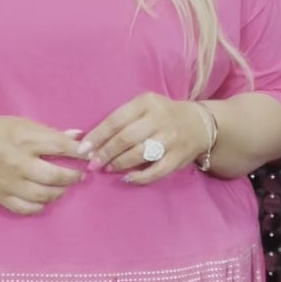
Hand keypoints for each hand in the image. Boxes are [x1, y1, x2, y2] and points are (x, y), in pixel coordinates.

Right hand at [0, 117, 86, 214]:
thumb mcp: (19, 122)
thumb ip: (48, 132)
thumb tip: (77, 137)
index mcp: (22, 139)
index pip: (60, 147)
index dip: (79, 152)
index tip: (89, 155)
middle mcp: (17, 163)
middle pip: (55, 176)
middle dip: (73, 176)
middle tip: (79, 174)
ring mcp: (8, 183)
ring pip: (44, 196)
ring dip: (60, 192)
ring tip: (63, 186)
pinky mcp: (0, 197)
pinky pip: (27, 209)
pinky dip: (41, 206)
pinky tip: (45, 198)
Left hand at [82, 94, 209, 182]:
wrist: (198, 124)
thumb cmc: (161, 115)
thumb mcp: (143, 107)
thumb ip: (121, 119)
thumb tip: (90, 141)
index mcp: (146, 103)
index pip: (116, 120)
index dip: (97, 136)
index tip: (83, 149)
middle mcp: (159, 119)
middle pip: (126, 138)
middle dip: (106, 152)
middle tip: (93, 163)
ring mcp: (170, 139)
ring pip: (140, 154)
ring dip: (119, 164)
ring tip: (108, 168)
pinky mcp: (178, 157)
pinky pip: (156, 171)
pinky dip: (140, 177)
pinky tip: (127, 178)